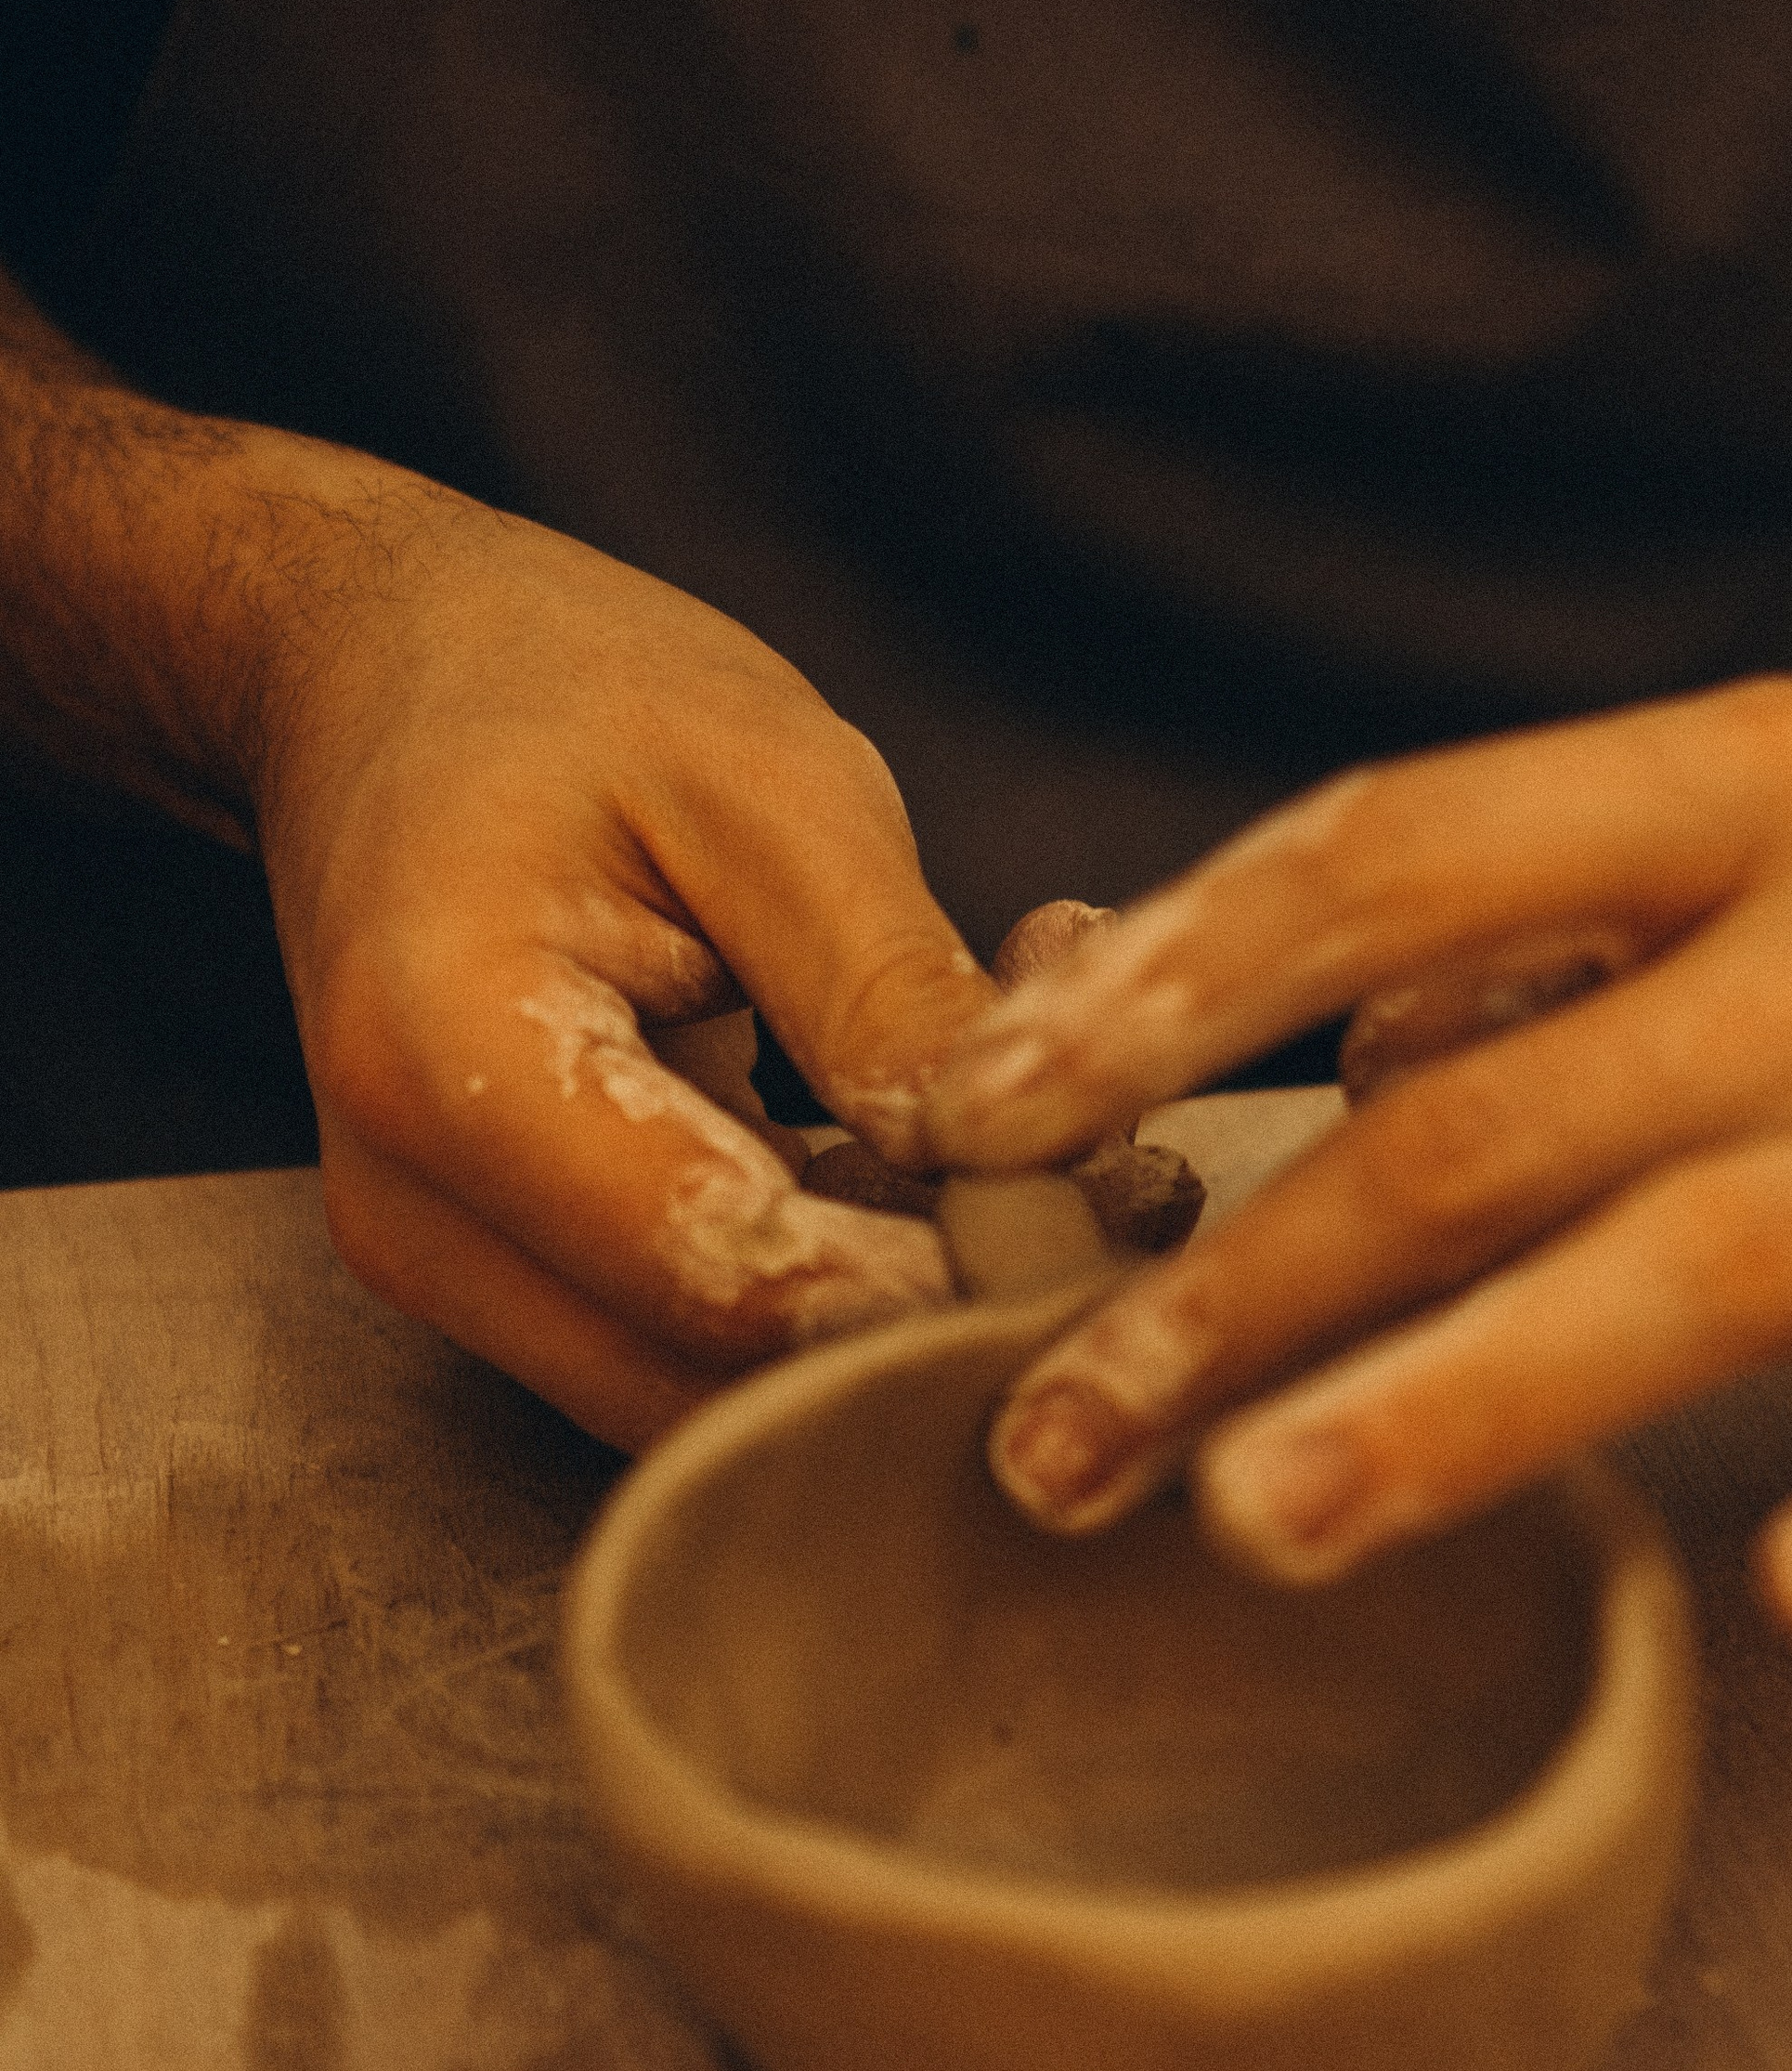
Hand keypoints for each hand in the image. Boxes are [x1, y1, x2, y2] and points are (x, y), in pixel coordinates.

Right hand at [234, 469, 1016, 1447]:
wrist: (380, 679)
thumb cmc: (571, 690)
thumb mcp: (770, 781)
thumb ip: (886, 987)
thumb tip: (1022, 1169)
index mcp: (447, 1057)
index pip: (724, 1274)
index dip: (932, 1277)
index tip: (1111, 1204)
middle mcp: (412, 1208)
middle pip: (713, 1381)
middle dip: (932, 1312)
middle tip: (1132, 1190)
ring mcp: (444, 1262)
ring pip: (712, 1391)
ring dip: (896, 1303)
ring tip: (1061, 1147)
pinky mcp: (500, 1275)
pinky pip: (690, 1339)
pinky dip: (836, 1273)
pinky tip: (945, 1146)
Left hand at [919, 675, 1791, 1651]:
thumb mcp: (1762, 823)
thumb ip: (1516, 922)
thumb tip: (1276, 1050)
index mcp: (1760, 790)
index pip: (1400, 852)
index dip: (1169, 984)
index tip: (984, 1103)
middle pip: (1498, 1114)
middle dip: (1240, 1278)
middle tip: (1049, 1427)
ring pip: (1706, 1274)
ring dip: (1462, 1405)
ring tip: (1256, 1517)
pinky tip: (1788, 1596)